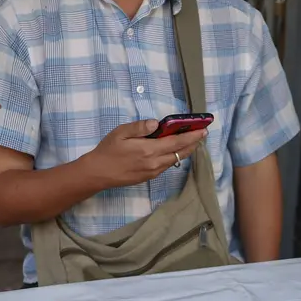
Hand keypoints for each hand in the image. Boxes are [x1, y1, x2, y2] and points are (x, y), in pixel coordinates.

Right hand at [84, 119, 208, 188]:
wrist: (98, 173)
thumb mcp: (120, 133)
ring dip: (185, 150)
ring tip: (191, 141)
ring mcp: (153, 172)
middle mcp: (155, 163)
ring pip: (175, 160)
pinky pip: (166, 165)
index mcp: (149, 150)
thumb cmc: (108, 150)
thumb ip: (140, 127)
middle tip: (202, 134)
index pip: (177, 142)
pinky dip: (174, 156)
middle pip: (181, 153)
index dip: (192, 136)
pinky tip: (174, 150)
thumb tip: (156, 123)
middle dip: (193, 143)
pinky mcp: (149, 177)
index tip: (203, 130)